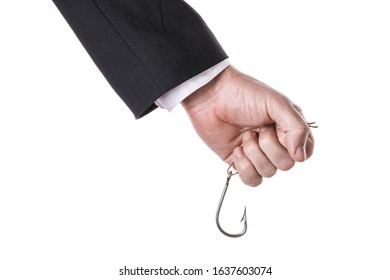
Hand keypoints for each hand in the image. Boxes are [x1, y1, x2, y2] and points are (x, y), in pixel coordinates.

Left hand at [181, 66, 313, 186]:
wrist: (211, 97)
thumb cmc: (244, 94)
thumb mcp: (277, 104)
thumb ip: (296, 128)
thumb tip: (301, 157)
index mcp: (289, 127)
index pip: (306, 151)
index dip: (294, 146)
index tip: (279, 131)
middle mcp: (276, 142)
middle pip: (286, 164)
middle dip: (269, 147)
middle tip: (258, 129)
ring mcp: (258, 153)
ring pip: (268, 173)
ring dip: (254, 154)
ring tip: (245, 135)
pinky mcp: (240, 162)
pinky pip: (252, 180)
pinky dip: (245, 167)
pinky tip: (237, 150)